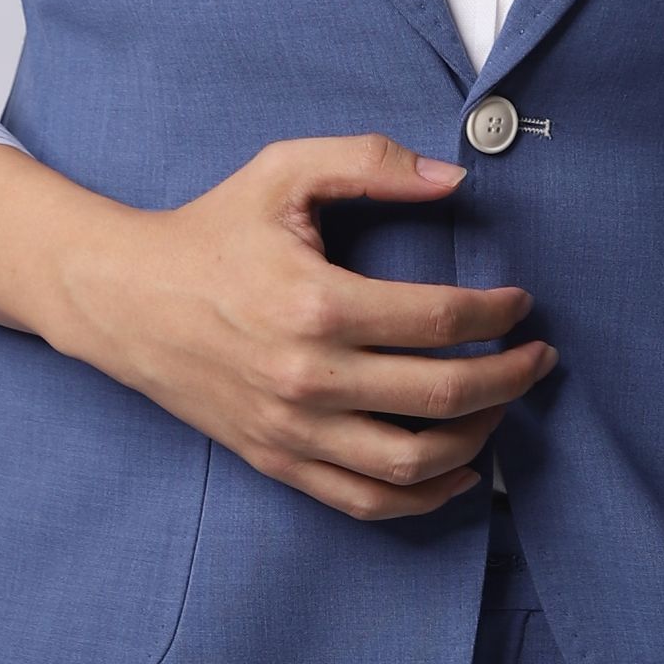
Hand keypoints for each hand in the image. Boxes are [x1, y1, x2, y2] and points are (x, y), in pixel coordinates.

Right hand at [48, 130, 557, 520]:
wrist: (125, 299)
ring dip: (476, 439)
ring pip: (412, 463)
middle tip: (537, 358)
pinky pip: (365, 500)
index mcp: (315, 303)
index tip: (521, 303)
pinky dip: (422, 497)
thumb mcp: (284, 171)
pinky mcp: (278, 460)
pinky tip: (458, 471)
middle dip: (508, 378)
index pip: (437, 319)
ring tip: (502, 405)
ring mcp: (292, 429)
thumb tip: (454, 180)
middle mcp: (307, 377)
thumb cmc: (211, 229)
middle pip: (441, 396)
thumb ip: (370, 163)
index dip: (496, 313)